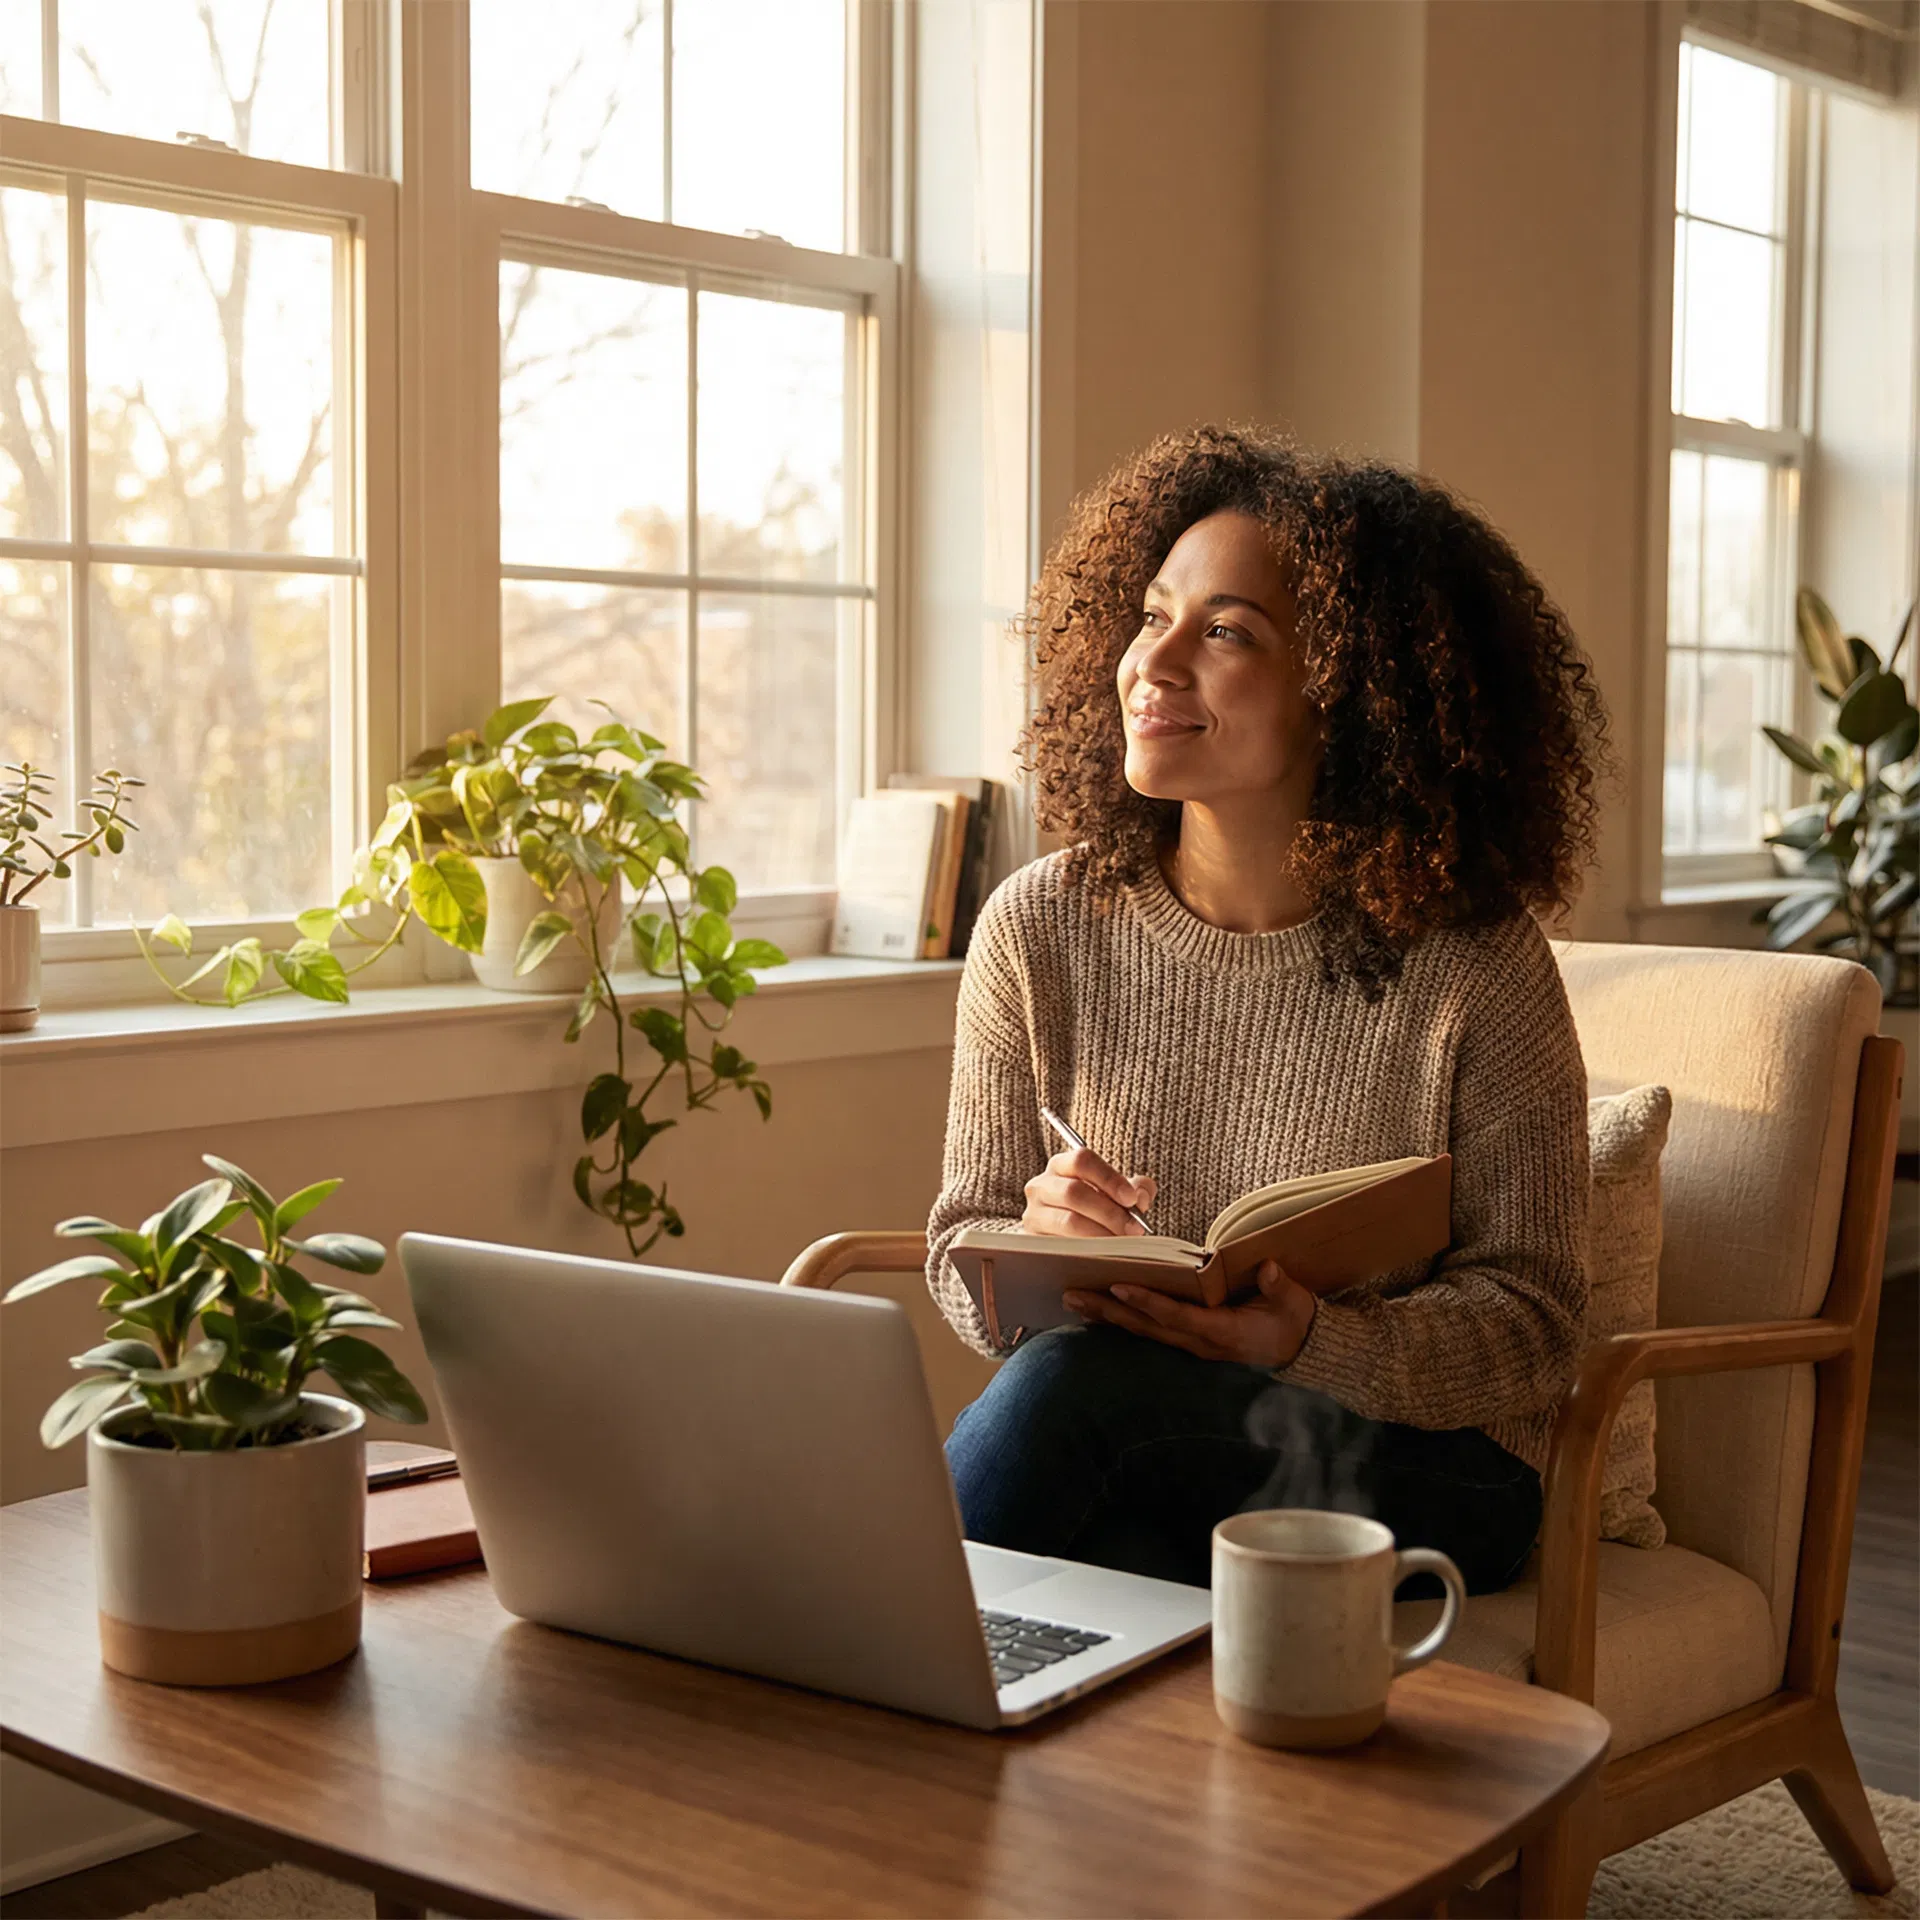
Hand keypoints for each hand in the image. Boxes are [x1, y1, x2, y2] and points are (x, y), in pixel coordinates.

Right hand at [1020, 1147, 1157, 1238]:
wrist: (1069, 1241)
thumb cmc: (1097, 1211)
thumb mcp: (1116, 1195)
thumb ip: (1136, 1189)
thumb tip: (1140, 1196)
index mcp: (1061, 1166)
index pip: (1082, 1160)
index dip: (1109, 1178)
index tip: (1131, 1198)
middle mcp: (1041, 1186)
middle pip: (1074, 1191)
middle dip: (1109, 1212)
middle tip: (1134, 1228)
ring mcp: (1034, 1215)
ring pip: (1068, 1221)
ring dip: (1101, 1234)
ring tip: (1123, 1244)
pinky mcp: (1034, 1242)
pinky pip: (1061, 1246)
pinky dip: (1088, 1251)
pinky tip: (1106, 1255)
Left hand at [1066, 1259, 1316, 1368]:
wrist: (1299, 1352)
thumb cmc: (1292, 1322)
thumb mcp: (1293, 1303)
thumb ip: (1279, 1286)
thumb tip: (1268, 1268)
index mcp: (1222, 1332)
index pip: (1176, 1316)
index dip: (1147, 1302)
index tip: (1119, 1287)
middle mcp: (1199, 1343)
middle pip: (1146, 1326)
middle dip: (1108, 1310)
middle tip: (1072, 1294)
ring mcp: (1190, 1346)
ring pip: (1141, 1330)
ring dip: (1106, 1316)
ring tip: (1073, 1300)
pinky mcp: (1187, 1343)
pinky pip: (1148, 1332)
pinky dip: (1121, 1320)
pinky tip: (1097, 1311)